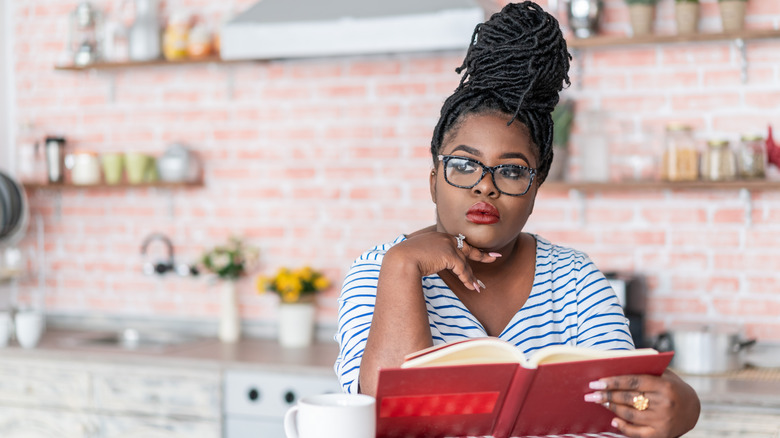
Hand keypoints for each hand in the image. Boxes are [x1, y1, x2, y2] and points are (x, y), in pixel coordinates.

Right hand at [386, 231, 500, 291]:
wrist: (400, 259)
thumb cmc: (404, 260)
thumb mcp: (417, 255)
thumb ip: (428, 257)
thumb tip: (429, 264)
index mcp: (438, 236)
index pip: (457, 243)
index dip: (468, 249)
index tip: (479, 252)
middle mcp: (445, 238)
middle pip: (467, 248)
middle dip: (482, 255)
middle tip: (495, 257)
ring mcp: (448, 245)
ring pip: (465, 263)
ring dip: (472, 277)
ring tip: (479, 287)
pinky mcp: (450, 254)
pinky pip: (462, 269)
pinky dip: (468, 279)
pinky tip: (472, 287)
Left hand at [584, 370, 699, 437]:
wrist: (693, 409)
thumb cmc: (671, 387)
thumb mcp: (663, 375)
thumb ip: (643, 371)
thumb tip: (613, 366)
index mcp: (665, 386)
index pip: (633, 382)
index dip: (613, 382)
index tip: (596, 382)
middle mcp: (665, 404)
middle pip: (628, 398)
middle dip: (607, 395)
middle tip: (591, 393)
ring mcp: (663, 421)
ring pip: (629, 414)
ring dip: (611, 407)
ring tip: (599, 402)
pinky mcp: (661, 435)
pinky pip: (636, 432)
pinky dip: (622, 427)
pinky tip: (613, 420)